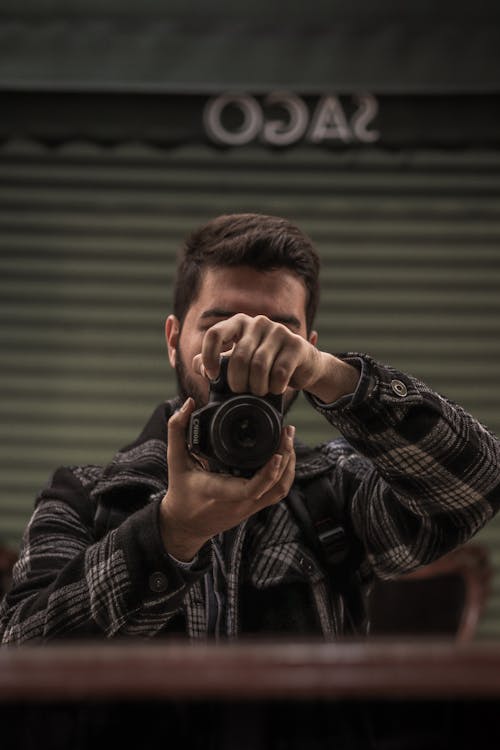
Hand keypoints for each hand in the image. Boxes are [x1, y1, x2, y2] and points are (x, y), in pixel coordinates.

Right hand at [160, 398, 295, 560]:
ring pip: (280, 490)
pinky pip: (277, 492)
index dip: (268, 473)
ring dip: (289, 465)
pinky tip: (284, 454)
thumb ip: (177, 430)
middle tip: (287, 431)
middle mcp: (239, 502)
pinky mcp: (254, 506)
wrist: (184, 524)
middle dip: (286, 457)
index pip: (251, 488)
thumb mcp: (175, 460)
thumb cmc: (180, 492)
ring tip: (288, 439)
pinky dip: (285, 473)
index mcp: (220, 491)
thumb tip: (187, 403)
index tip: (277, 453)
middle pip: (274, 486)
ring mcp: (249, 506)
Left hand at [193, 313, 358, 402]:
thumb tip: (199, 366)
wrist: (301, 365)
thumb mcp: (236, 363)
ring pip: (259, 366)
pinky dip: (275, 387)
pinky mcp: (296, 344)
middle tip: (241, 391)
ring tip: (259, 392)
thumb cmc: (263, 365)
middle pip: (239, 357)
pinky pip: (280, 372)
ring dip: (257, 387)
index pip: (214, 334)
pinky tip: (276, 389)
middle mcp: (257, 322)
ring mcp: (278, 331)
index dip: (209, 357)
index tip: (213, 377)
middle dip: (237, 381)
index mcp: (238, 323)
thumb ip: (215, 363)